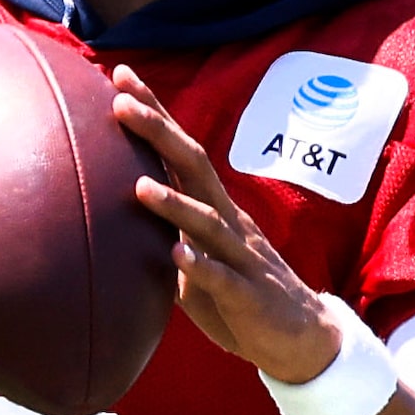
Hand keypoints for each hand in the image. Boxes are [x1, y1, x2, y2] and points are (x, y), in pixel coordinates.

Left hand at [110, 66, 345, 381]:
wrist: (300, 337)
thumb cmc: (240, 297)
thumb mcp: (196, 261)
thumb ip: (164, 236)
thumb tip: (114, 221)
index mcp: (213, 208)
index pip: (181, 151)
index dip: (155, 114)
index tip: (121, 76)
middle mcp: (228, 221)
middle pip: (194, 167)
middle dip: (158, 134)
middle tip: (122, 102)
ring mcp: (240, 257)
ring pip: (206, 221)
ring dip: (173, 203)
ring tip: (140, 186)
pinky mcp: (248, 295)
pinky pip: (222, 277)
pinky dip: (199, 265)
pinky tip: (177, 254)